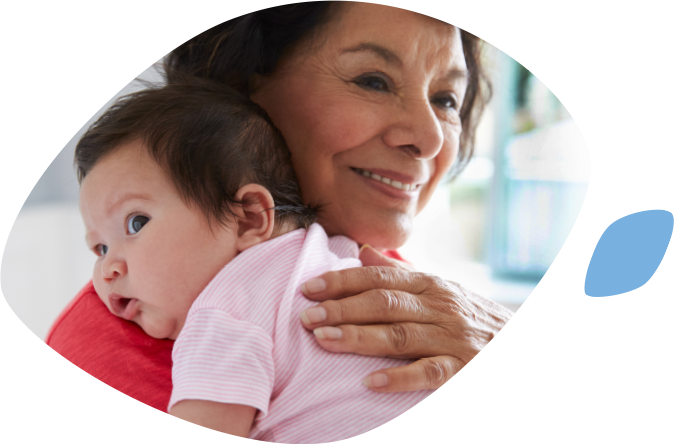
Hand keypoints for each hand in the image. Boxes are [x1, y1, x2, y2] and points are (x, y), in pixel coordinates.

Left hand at [299, 246, 514, 392]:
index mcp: (429, 284)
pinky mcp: (465, 368)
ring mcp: (453, 337)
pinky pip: (430, 373)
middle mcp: (440, 306)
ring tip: (325, 341)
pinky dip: (400, 377)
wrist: (516, 338)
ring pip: (401, 335)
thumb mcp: (438, 288)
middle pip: (385, 303)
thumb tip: (361, 249)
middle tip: (306, 317)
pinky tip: (369, 382)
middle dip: (343, 308)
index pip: (379, 277)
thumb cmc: (469, 316)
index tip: (308, 289)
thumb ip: (399, 271)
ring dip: (360, 337)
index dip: (343, 282)